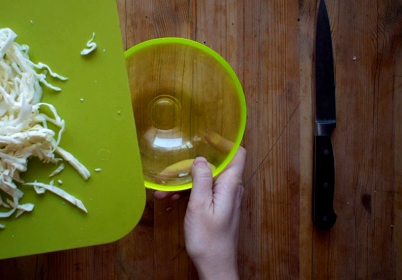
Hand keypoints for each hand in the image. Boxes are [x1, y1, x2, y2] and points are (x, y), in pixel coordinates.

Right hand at [154, 147, 246, 279]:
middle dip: (192, 166)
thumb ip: (201, 179)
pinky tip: (170, 198)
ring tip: (164, 190)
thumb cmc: (209, 240)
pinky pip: (204, 193)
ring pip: (206, 180)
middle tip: (171, 169)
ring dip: (186, 182)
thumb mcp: (199, 206)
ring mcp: (225, 199)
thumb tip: (201, 158)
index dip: (224, 142)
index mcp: (231, 185)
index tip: (206, 136)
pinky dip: (189, 193)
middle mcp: (232, 189)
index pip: (237, 153)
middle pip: (215, 166)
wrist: (215, 266)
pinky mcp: (218, 208)